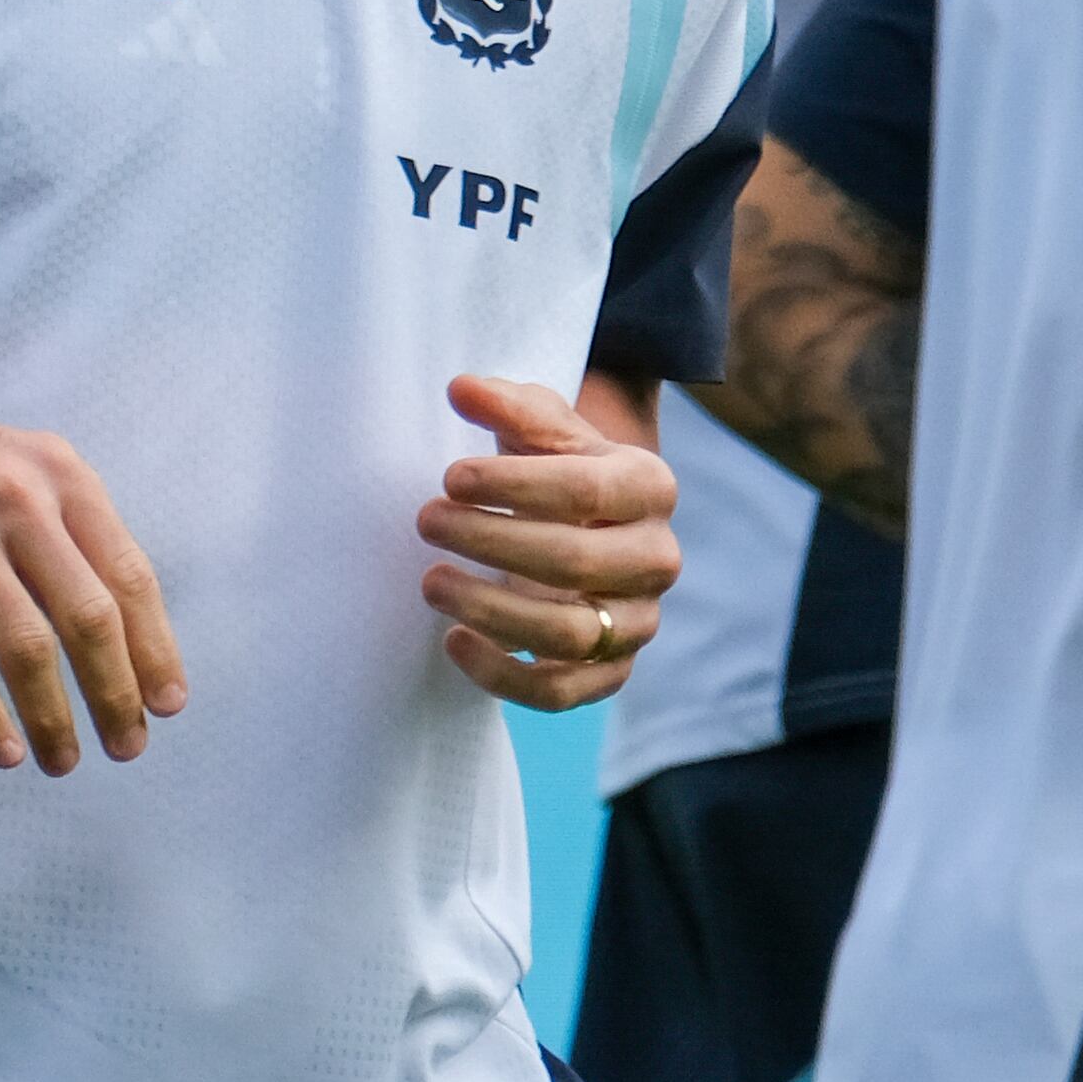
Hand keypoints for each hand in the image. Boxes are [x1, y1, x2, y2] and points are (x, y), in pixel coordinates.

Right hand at [0, 356, 183, 775]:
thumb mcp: (12, 467)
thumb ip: (63, 531)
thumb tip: (117, 632)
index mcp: (59, 473)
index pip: (129, 574)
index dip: (155, 646)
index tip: (168, 703)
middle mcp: (16, 497)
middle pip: (89, 615)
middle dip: (117, 693)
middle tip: (128, 747)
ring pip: (27, 645)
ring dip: (54, 715)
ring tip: (63, 762)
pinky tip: (3, 750)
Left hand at [421, 374, 679, 709]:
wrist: (588, 527)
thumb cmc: (555, 468)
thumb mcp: (540, 429)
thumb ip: (508, 405)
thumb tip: (462, 389)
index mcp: (649, 486)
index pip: (586, 490)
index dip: (514, 484)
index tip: (450, 477)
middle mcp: (657, 558)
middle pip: (576, 561)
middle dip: (491, 541)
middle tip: (425, 520)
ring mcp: (639, 621)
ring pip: (569, 633)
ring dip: (490, 609)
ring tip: (430, 581)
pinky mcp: (610, 672)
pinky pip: (559, 692)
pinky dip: (502, 675)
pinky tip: (452, 640)